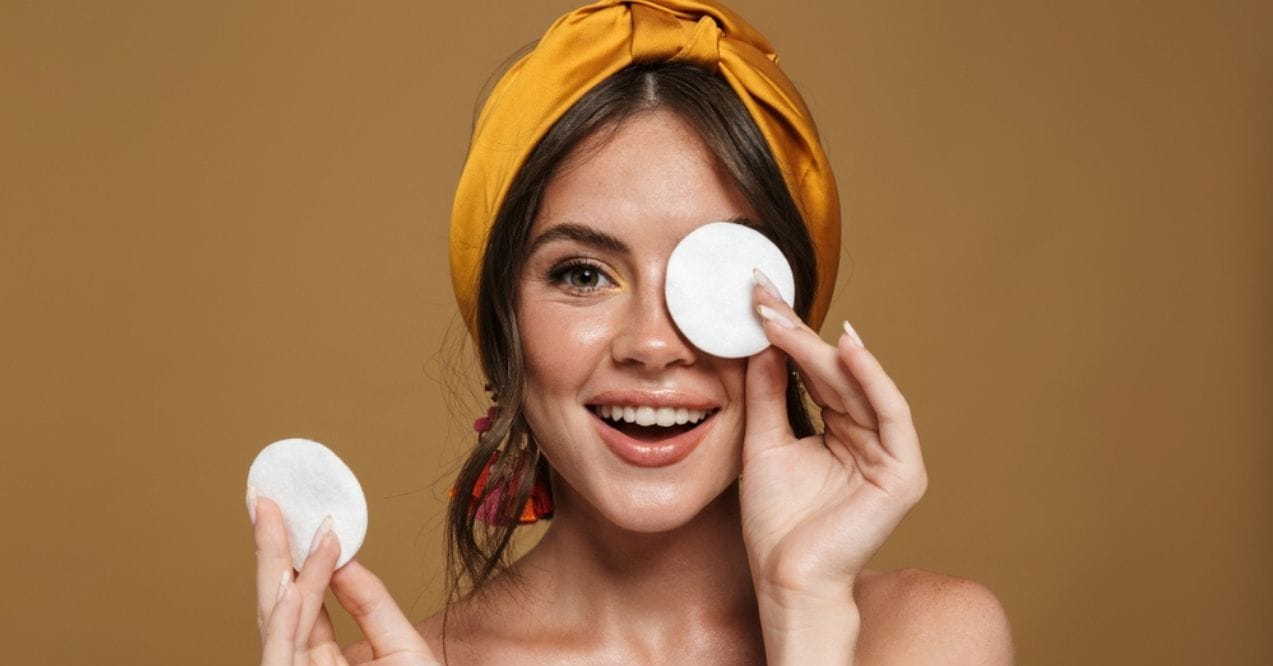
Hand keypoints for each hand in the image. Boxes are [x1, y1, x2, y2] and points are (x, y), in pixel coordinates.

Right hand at [250, 494, 437, 664]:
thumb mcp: (401, 647)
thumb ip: (372, 607)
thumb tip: (344, 559)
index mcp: (323, 662)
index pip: (304, 603)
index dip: (299, 559)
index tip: (300, 518)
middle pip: (281, 604)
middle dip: (273, 551)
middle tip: (265, 502)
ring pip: (275, 623)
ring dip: (276, 569)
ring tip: (272, 520)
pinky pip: (282, 657)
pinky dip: (284, 624)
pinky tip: (289, 588)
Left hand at [741, 278, 927, 602]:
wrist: (786, 579)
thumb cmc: (776, 523)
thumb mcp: (763, 443)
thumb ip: (766, 394)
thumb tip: (761, 341)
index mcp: (840, 430)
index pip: (814, 372)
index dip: (788, 334)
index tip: (756, 298)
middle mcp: (868, 436)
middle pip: (835, 372)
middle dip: (800, 332)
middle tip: (764, 296)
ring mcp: (889, 454)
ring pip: (860, 386)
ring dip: (824, 349)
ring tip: (788, 316)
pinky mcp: (904, 472)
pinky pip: (891, 415)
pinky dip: (872, 380)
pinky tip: (846, 350)